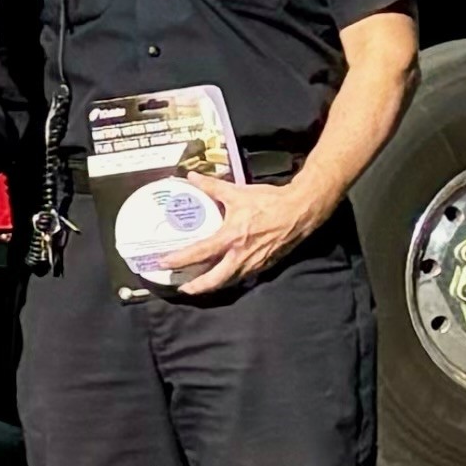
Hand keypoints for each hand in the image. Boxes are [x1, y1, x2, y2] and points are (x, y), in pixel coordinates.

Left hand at [143, 174, 320, 295]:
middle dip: (197, 287)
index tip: (164, 263)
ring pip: (230, 281)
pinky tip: (224, 277)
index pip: (199, 253)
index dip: (179, 260)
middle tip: (182, 288)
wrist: (301, 210)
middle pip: (215, 280)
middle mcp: (241, 255)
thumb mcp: (237, 193)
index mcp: (231, 237)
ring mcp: (255, 263)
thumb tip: (191, 177)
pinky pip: (244, 277)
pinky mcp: (266, 265)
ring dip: (213, 285)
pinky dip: (231, 279)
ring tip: (200, 285)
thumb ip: (212, 187)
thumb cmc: (269, 201)